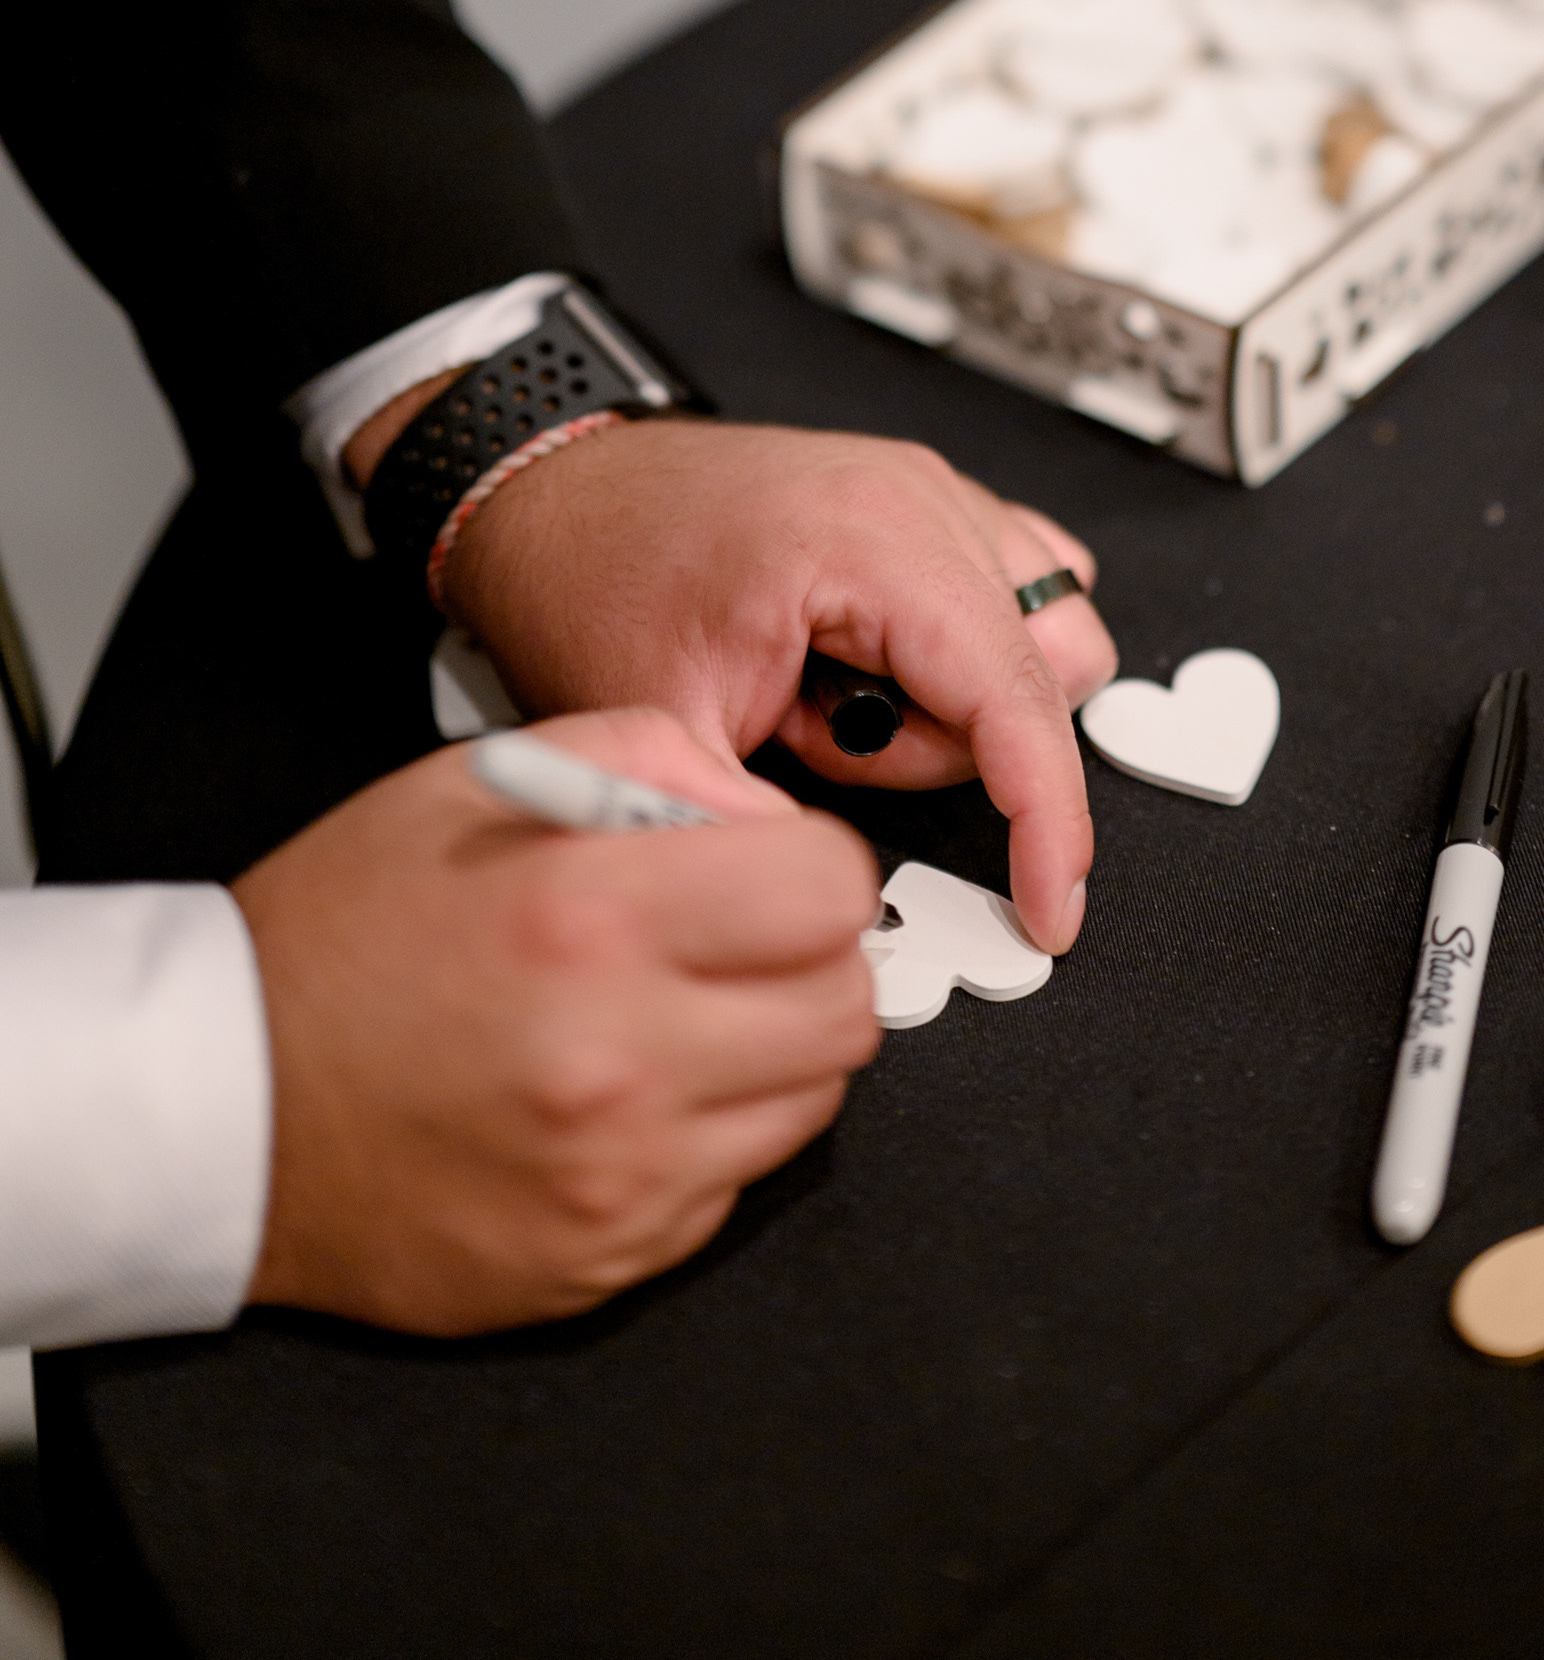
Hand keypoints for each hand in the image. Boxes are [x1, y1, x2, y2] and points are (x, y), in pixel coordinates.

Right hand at [233, 707, 878, 1334]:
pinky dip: (704, 1134)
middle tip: (729, 943)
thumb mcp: (488, 776)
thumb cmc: (347, 931)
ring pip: (811, 1103)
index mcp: (588, 915)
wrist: (225, 1103)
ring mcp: (616, 1176)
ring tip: (668, 1016)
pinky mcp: (605, 1258)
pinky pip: (735, 1186)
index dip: (807, 867)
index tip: (766, 871)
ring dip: (766, 1052)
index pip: (830, 891)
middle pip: (844, 1006)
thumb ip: (655, 758)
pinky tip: (622, 1095)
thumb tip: (769, 815)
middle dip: (802, 960)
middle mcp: (615, 1057)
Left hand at [433, 422, 1116, 953]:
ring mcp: (929, 488)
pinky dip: (972, 648)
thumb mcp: (657, 725)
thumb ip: (753, 819)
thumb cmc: (591, 573)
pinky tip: (871, 665)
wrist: (549, 489)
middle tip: (813, 732)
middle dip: (938, 743)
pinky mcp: (922, 501)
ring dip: (956, 697)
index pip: (1015, 701)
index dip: (1046, 824)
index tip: (1048, 907)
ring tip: (826, 694)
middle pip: (1043, 669)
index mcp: (870, 539)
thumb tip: (826, 894)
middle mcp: (919, 497)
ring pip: (1046, 626)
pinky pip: (1020, 584)